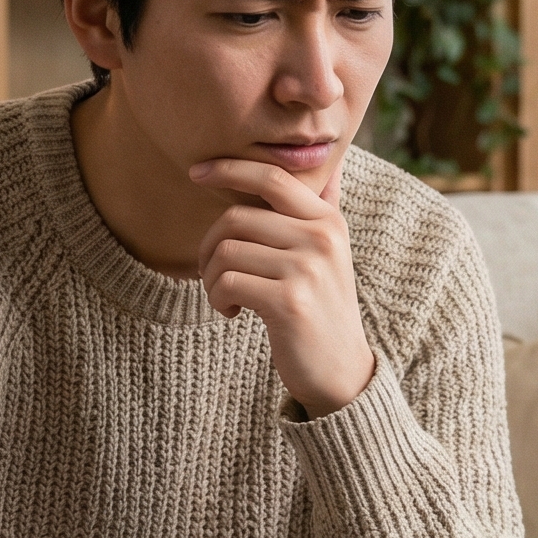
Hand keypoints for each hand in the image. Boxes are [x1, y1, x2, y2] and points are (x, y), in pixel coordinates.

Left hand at [192, 158, 376, 417]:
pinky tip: (232, 312)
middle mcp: (322, 238)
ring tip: (225, 297)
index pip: (271, 178)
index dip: (229, 169)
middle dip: (209, 247)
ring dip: (211, 278)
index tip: (196, 172)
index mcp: (328, 221)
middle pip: (236, 218)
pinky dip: (218, 299)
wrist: (341, 371)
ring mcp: (308, 269)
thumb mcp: (329, 255)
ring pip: (226, 252)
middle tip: (212, 273)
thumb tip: (331, 166)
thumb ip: (319, 213)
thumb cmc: (322, 309)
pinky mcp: (289, 302)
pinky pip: (227, 283)